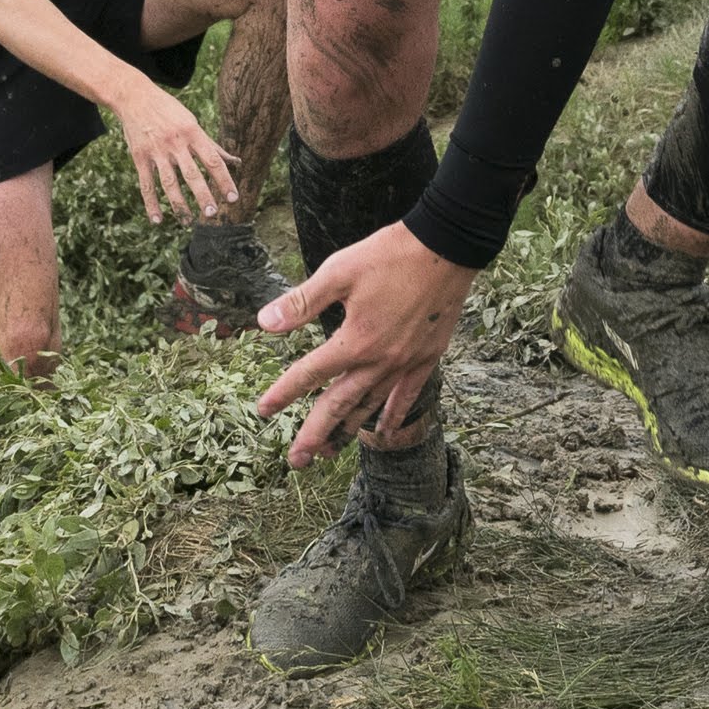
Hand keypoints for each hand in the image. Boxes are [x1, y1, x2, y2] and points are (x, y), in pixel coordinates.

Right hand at [113, 86, 240, 222]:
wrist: (134, 97)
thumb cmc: (169, 111)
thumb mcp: (192, 122)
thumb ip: (212, 145)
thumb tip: (236, 162)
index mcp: (193, 133)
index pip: (213, 160)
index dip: (224, 180)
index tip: (233, 198)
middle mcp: (176, 143)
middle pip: (192, 174)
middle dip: (203, 195)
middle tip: (213, 214)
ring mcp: (156, 151)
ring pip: (169, 183)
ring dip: (179, 205)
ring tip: (188, 222)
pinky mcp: (139, 158)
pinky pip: (146, 184)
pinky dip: (151, 204)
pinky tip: (157, 220)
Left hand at [253, 220, 472, 466]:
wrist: (446, 247)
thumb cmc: (390, 255)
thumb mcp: (339, 271)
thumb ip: (302, 302)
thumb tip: (265, 323)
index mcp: (354, 340)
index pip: (310, 374)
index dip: (284, 393)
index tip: (263, 411)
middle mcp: (379, 360)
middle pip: (339, 405)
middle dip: (315, 434)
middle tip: (296, 461)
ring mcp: (405, 364)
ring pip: (370, 407)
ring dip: (347, 433)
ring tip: (329, 454)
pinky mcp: (426, 359)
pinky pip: (406, 397)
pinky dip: (392, 417)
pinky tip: (383, 434)